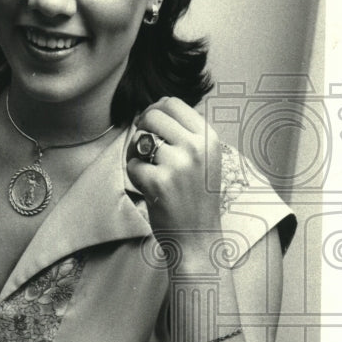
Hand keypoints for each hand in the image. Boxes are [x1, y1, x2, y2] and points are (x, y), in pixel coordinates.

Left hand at [126, 96, 221, 261]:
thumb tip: (155, 110)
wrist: (199, 238)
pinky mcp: (158, 182)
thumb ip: (187, 135)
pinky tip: (149, 190)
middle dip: (141, 128)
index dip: (154, 110)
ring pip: (139, 140)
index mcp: (208, 138)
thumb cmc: (197, 199)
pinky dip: (135, 177)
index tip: (149, 124)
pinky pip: (132, 165)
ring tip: (148, 172)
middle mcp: (195, 147)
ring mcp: (177, 164)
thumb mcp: (206, 160)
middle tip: (142, 146)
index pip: (173, 103)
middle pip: (153, 115)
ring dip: (136, 154)